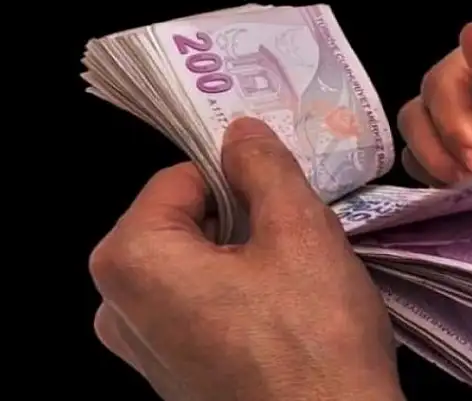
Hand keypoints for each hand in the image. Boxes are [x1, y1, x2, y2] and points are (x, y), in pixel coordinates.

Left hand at [89, 118, 404, 400]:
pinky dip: (239, 296)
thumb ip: (264, 168)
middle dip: (241, 219)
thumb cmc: (314, 342)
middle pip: (185, 223)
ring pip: (196, 265)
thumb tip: (241, 133)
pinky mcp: (174, 377)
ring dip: (244, 258)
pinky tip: (284, 316)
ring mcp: (144, 349)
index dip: (237, 176)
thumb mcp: (300, 233)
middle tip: (297, 237)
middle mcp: (119, 308)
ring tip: (296, 280)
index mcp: (132, 260)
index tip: (281, 192)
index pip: (181, 178)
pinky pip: (201, 307)